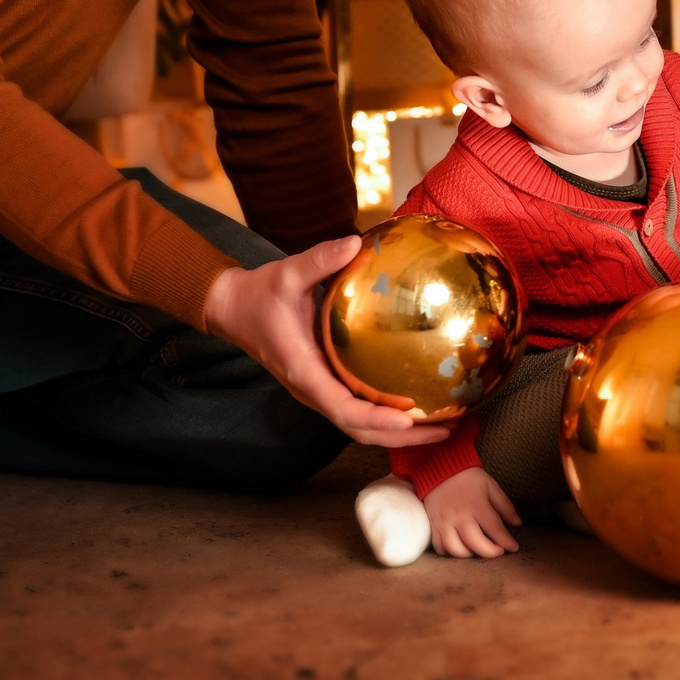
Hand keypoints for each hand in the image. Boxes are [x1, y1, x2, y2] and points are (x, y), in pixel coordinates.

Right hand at [202, 236, 451, 448]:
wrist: (234, 309)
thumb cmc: (260, 294)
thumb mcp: (286, 273)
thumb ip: (320, 259)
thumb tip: (354, 242)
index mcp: (304, 372)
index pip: (342, 409)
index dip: (376, 418)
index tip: (408, 419)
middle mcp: (313, 390)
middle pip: (360, 429)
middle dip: (402, 436)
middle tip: (446, 428)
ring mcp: (320, 391)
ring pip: (361, 425)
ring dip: (400, 432)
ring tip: (442, 424)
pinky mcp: (326, 384)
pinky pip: (360, 409)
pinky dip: (390, 415)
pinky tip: (419, 404)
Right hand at [424, 468, 521, 557]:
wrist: (440, 468)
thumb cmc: (468, 478)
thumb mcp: (490, 486)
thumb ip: (505, 506)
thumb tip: (517, 523)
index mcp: (477, 505)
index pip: (494, 529)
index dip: (506, 541)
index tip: (514, 547)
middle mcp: (460, 516)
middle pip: (475, 542)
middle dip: (489, 552)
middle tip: (498, 552)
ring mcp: (445, 521)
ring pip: (455, 548)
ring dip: (469, 555)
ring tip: (477, 550)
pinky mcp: (433, 524)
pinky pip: (438, 546)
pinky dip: (448, 552)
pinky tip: (458, 548)